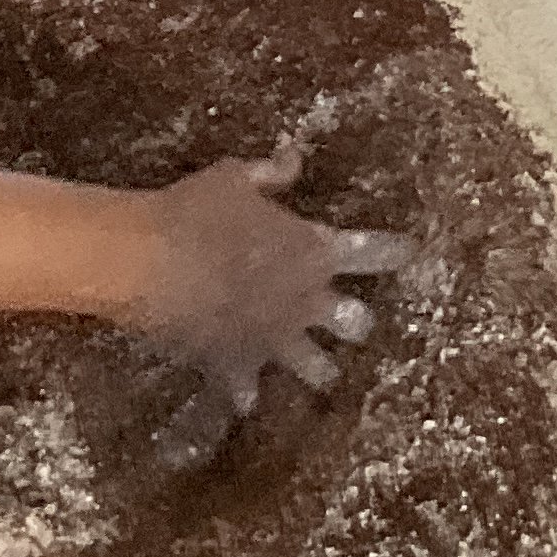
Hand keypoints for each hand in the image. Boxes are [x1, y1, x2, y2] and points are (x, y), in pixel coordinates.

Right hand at [125, 145, 411, 463]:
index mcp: (315, 250)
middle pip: (357, 324)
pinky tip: (246, 399)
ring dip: (318, 369)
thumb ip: (271, 174)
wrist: (145, 259)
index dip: (396, 251)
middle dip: (358, 322)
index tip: (411, 251)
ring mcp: (273, 339)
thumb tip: (294, 157)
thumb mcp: (236, 178)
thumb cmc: (196, 210)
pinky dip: (247, 394)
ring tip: (323, 374)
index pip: (375, 252)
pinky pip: (249, 392)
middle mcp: (305, 300)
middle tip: (355, 320)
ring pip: (316, 369)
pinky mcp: (235, 365)